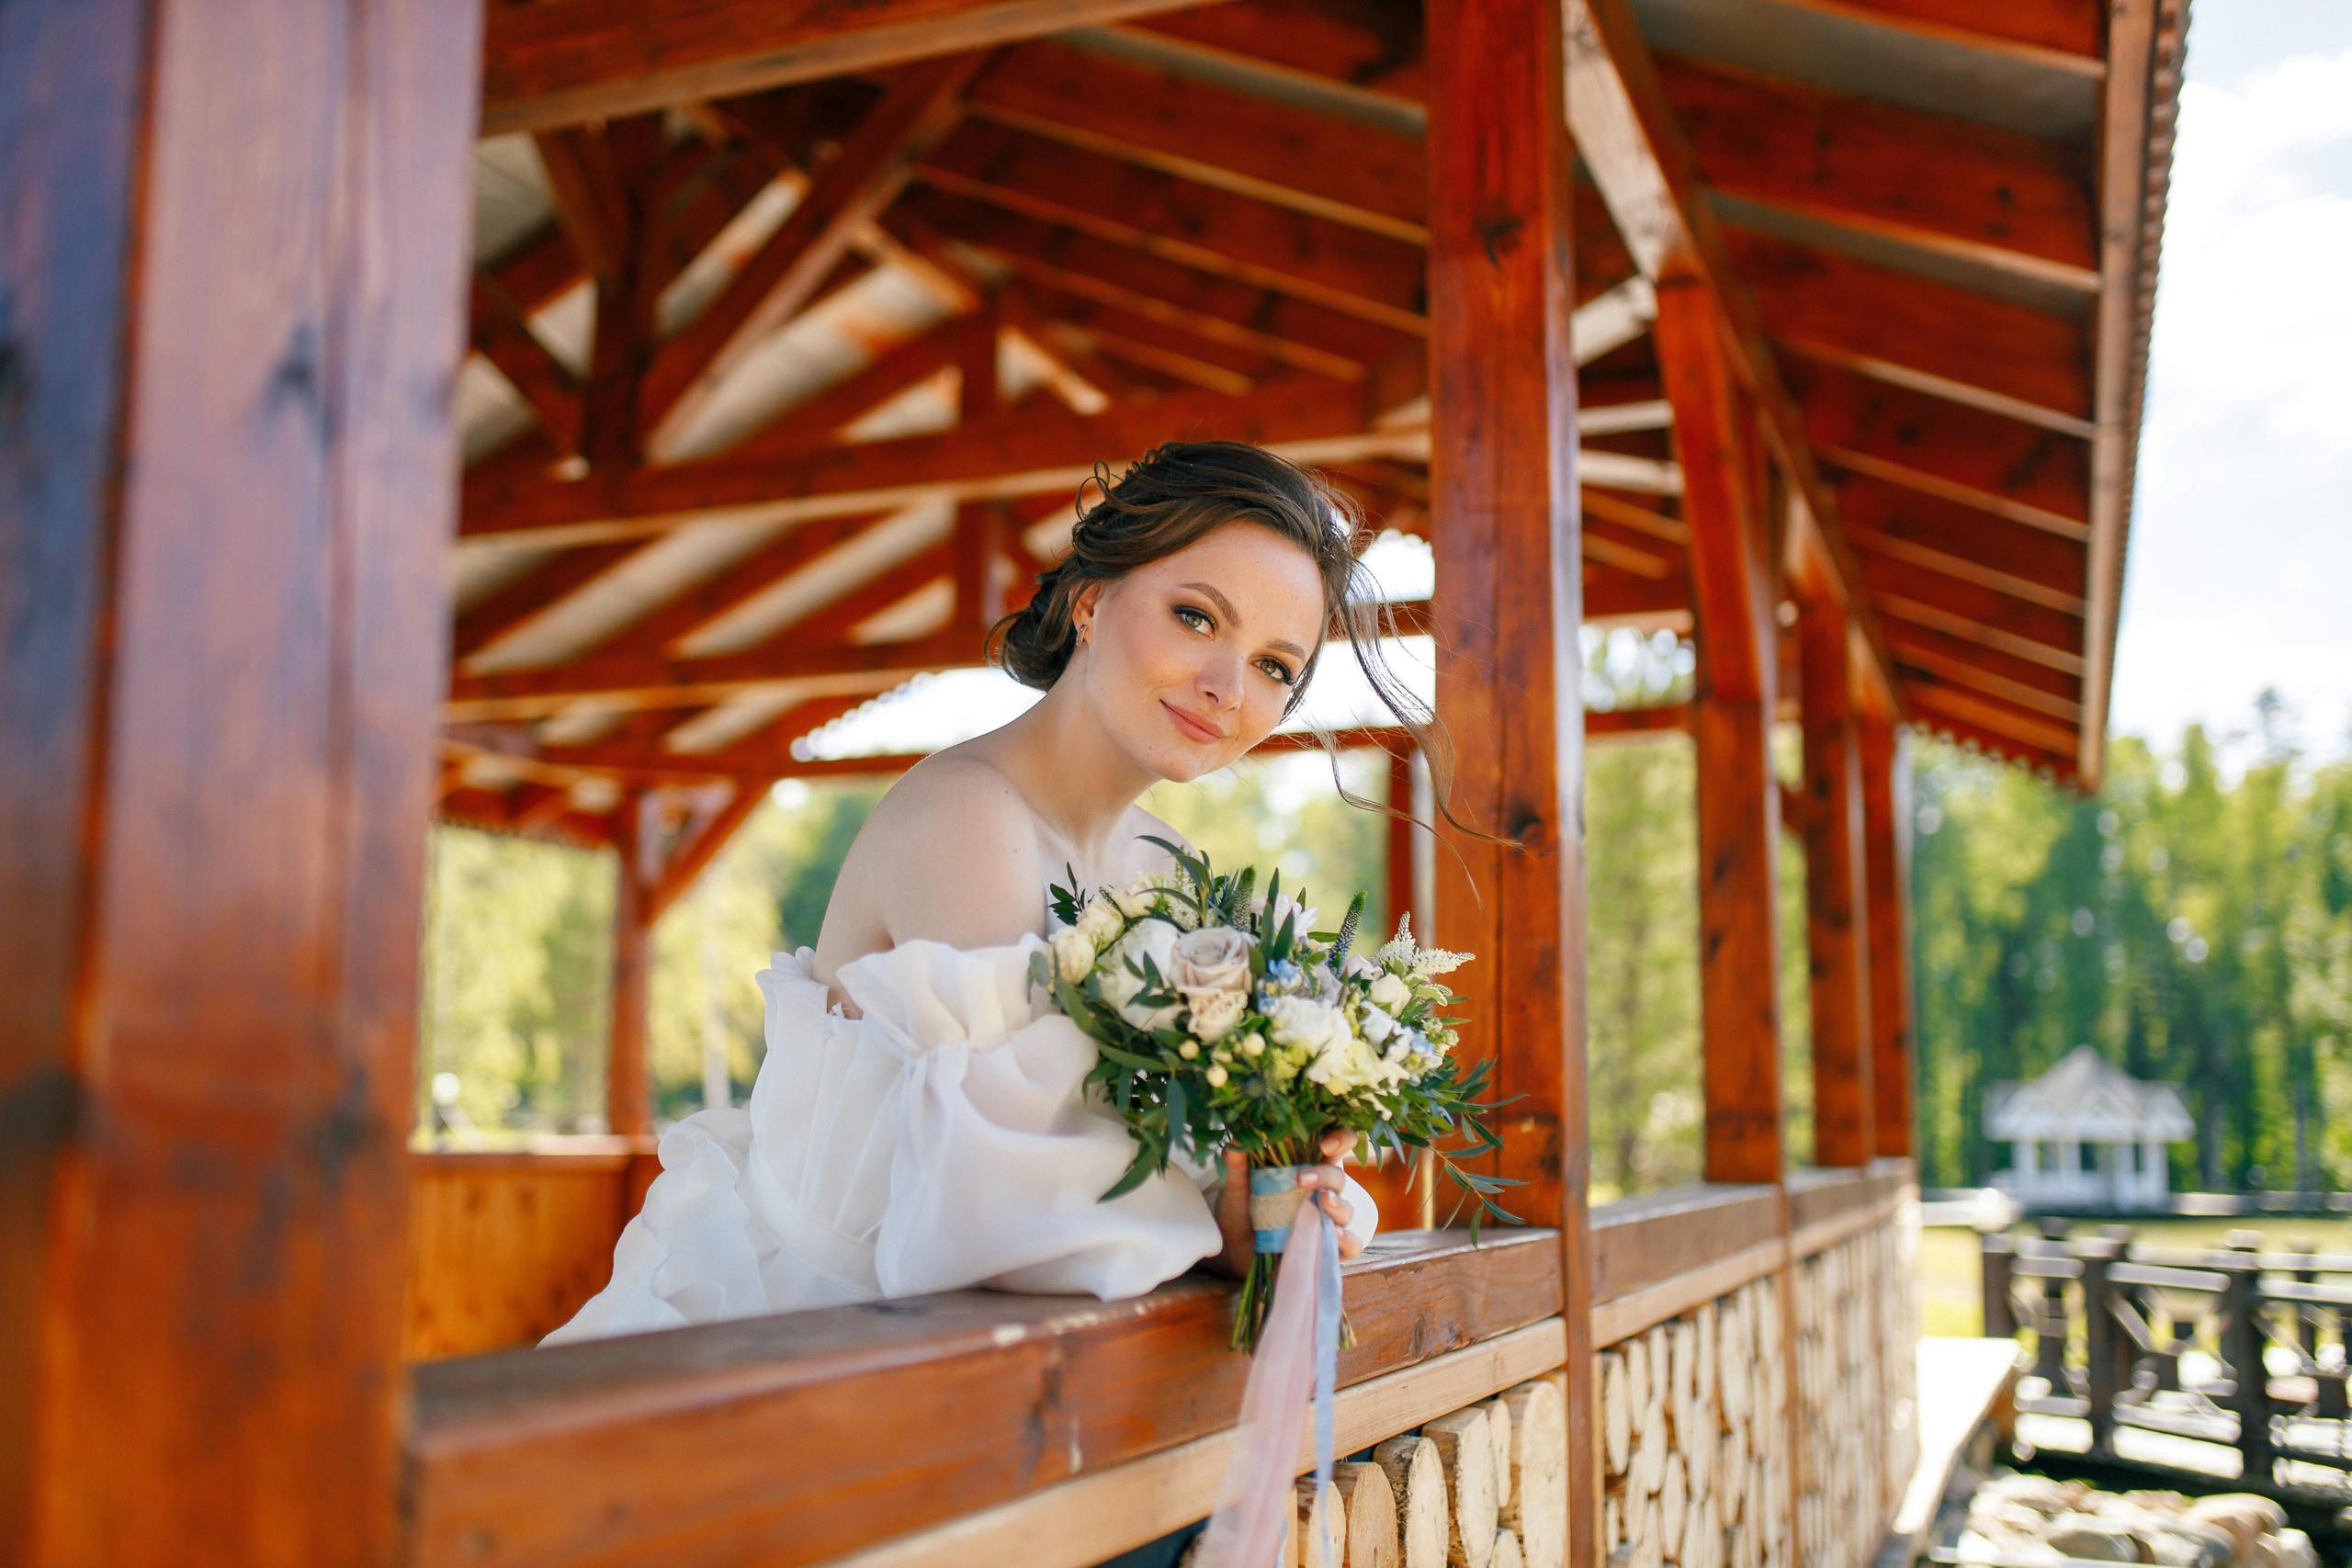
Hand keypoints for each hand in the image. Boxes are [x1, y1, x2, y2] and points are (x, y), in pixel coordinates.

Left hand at [1209, 1131, 1365, 1276]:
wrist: (1235, 1251)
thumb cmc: (1241, 1212)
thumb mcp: (1235, 1188)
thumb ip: (1236, 1166)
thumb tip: (1235, 1144)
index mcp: (1305, 1169)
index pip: (1335, 1146)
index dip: (1340, 1139)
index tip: (1324, 1143)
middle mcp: (1321, 1193)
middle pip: (1338, 1178)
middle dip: (1325, 1175)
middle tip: (1301, 1179)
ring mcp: (1327, 1221)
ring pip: (1347, 1210)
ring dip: (1338, 1205)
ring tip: (1323, 1202)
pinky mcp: (1328, 1248)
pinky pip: (1352, 1244)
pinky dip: (1348, 1239)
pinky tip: (1334, 1234)